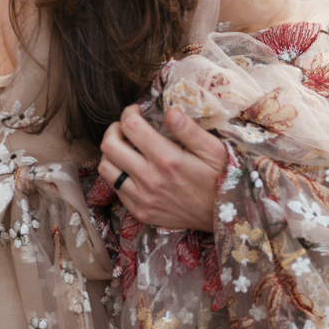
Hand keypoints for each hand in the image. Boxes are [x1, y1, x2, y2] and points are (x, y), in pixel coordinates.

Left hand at [97, 104, 227, 232]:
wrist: (222, 217)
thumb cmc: (219, 179)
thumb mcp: (214, 150)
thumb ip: (189, 129)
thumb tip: (169, 111)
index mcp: (167, 159)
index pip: (131, 126)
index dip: (129, 113)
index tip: (136, 112)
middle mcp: (150, 179)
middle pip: (109, 146)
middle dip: (114, 129)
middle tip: (125, 127)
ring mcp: (142, 198)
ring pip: (106, 168)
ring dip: (111, 153)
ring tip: (124, 148)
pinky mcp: (140, 212)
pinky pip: (116, 189)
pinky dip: (119, 175)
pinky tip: (133, 170)